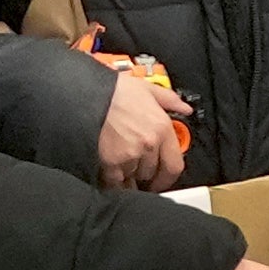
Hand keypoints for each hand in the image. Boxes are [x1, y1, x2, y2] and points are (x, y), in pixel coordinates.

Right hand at [90, 60, 186, 187]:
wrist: (84, 93)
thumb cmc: (112, 90)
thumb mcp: (145, 88)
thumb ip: (169, 99)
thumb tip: (184, 108)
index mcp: (161, 127)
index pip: (174, 165)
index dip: (167, 177)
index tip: (161, 180)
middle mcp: (149, 144)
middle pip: (151, 173)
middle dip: (143, 171)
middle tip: (133, 163)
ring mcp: (130, 155)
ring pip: (132, 177)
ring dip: (126, 173)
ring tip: (117, 162)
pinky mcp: (110, 162)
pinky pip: (115, 182)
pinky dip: (112, 180)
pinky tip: (108, 170)